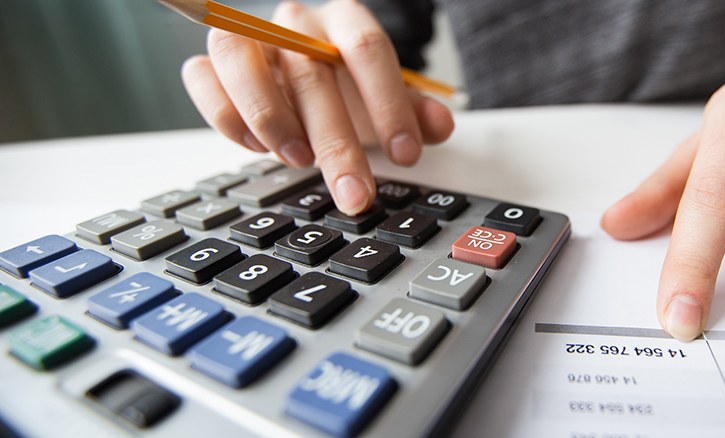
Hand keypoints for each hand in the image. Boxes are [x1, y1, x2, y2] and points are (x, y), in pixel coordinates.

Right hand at [180, 0, 453, 214]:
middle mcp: (295, 23)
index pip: (367, 48)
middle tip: (355, 193)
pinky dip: (225, 115)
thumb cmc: (349, 91)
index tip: (406, 155)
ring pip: (239, 58)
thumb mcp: (387, 103)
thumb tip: (439, 125)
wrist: (308, 82)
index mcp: (345, 21)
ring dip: (269, 117)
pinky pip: (201, 77)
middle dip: (337, 143)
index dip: (388, 103)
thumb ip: (416, 113)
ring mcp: (250, 39)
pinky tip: (257, 149)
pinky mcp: (213, 63)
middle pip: (311, 72)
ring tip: (300, 162)